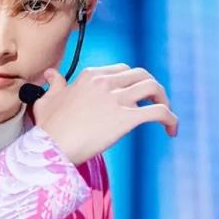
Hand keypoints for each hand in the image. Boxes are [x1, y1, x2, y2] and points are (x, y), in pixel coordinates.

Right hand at [34, 64, 177, 164]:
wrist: (51, 148)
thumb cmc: (48, 128)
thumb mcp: (46, 100)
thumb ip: (53, 84)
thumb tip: (51, 73)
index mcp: (90, 76)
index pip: (122, 70)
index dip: (133, 82)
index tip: (135, 95)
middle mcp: (105, 83)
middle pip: (142, 75)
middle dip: (153, 88)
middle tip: (155, 103)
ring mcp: (117, 99)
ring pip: (153, 88)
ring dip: (164, 100)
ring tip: (166, 116)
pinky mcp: (126, 118)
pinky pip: (159, 112)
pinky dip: (171, 119)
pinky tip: (171, 130)